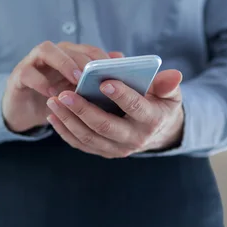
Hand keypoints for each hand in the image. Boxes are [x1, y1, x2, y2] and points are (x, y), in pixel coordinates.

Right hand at [2, 41, 122, 132]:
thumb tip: (122, 64)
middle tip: (97, 75)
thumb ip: (97, 82)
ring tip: (77, 80)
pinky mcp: (18, 76)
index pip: (88, 50)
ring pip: (46, 50)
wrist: (25, 111)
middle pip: (69, 47)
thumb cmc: (56, 99)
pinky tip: (52, 95)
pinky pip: (28, 73)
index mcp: (70, 55)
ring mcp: (33, 62)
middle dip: (84, 60)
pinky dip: (40, 82)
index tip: (115, 72)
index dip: (101, 58)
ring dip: (64, 63)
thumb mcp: (78, 93)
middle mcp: (52, 53)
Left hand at [46, 69, 184, 157]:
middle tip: (64, 93)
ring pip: (88, 136)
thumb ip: (166, 84)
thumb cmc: (159, 104)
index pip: (135, 107)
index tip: (104, 81)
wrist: (157, 132)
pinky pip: (80, 143)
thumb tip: (174, 75)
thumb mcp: (169, 94)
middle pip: (105, 125)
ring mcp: (117, 148)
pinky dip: (64, 130)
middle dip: (83, 109)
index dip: (121, 95)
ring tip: (53, 100)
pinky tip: (52, 114)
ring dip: (68, 119)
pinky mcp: (103, 152)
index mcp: (152, 120)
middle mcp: (134, 139)